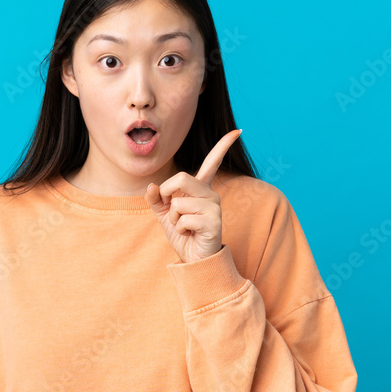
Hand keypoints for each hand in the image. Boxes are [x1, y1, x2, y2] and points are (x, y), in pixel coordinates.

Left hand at [145, 129, 242, 263]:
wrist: (194, 260)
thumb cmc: (183, 235)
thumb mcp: (164, 215)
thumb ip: (156, 199)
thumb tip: (152, 187)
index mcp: (201, 189)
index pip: (212, 163)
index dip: (223, 146)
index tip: (238, 131)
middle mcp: (210, 194)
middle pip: (182, 178)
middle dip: (167, 194)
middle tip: (172, 211)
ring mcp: (214, 207)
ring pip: (179, 202)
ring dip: (174, 218)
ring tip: (185, 227)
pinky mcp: (214, 222)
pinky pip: (184, 219)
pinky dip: (180, 229)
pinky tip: (190, 234)